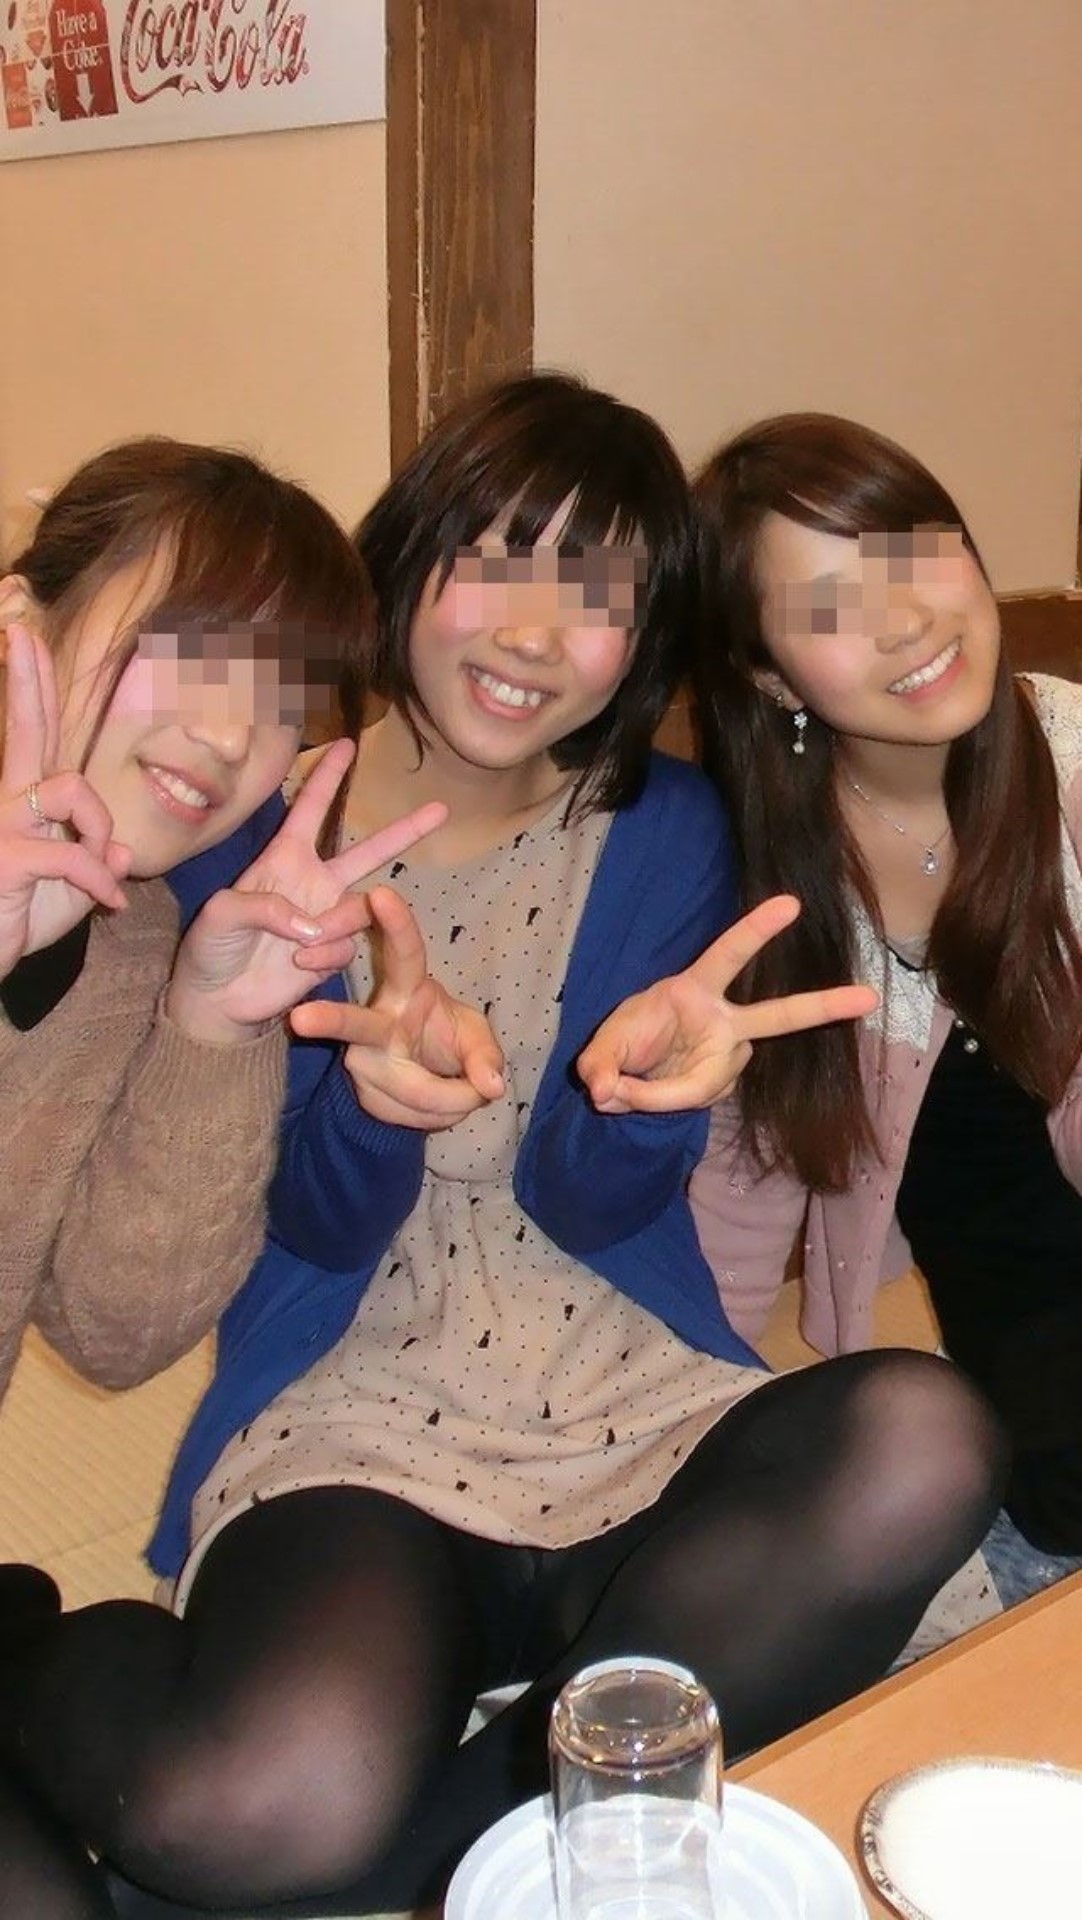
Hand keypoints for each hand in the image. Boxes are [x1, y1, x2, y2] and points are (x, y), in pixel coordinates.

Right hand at [0, 623, 129, 984]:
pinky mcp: (6, 859)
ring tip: (103, 869)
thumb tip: (120, 847)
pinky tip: (110, 905)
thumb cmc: (22, 922)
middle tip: (18, 629)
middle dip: (26, 679)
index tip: (27, 637)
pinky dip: (101, 878)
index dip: (33, 688)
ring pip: (68, 788)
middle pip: (23, 730)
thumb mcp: (74, 892)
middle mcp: (9, 804)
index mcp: (25, 803)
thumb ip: (97, 862)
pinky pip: (74, 854)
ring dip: (98, 824)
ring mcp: (3, 828)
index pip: (34, 737)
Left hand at [166, 742, 446, 1043]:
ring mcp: (327, 918)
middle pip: (368, 850)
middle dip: (404, 830)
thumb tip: (311, 923)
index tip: (347, 744)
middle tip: (440, 809)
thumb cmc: (210, 948)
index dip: (328, 776)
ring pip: (363, 907)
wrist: (218, 1001)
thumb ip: (263, 906)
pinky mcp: (334, 953)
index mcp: (283, 859)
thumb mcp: (221, 913)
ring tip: (302, 945)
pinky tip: (298, 964)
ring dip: (339, 924)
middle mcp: (313, 883)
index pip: (311, 808)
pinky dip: (326, 954)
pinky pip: (349, 945)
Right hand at [290, 885, 504, 1128]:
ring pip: (413, 1092)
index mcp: (406, 990)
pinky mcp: (361, 1092)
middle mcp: (375, 1022)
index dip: (395, 925)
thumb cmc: (447, 1039)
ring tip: (467, 1089)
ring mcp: (362, 1059)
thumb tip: (491, 1087)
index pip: (403, 954)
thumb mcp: (476, 1038)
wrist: (421, 1077)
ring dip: (454, 1100)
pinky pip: (412, 1116)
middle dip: (329, 1020)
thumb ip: (486, 1056)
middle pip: (353, 1022)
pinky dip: (441, 1115)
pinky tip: (439, 1102)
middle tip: (300, 1019)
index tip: (380, 893)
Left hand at [577, 894, 879, 1113]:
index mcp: (695, 988)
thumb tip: (605, 1093)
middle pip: (780, 1014)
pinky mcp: (720, 1083)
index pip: (729, 954)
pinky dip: (658, 1102)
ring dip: (654, 1092)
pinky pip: (692, 1099)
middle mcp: (724, 1021)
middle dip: (826, 1007)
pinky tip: (648, 1091)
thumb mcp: (599, 1045)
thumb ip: (596, 1065)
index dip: (756, 930)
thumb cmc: (624, 1039)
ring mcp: (729, 1055)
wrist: (627, 1074)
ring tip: (623, 1086)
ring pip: (701, 1083)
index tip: (790, 903)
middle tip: (868, 998)